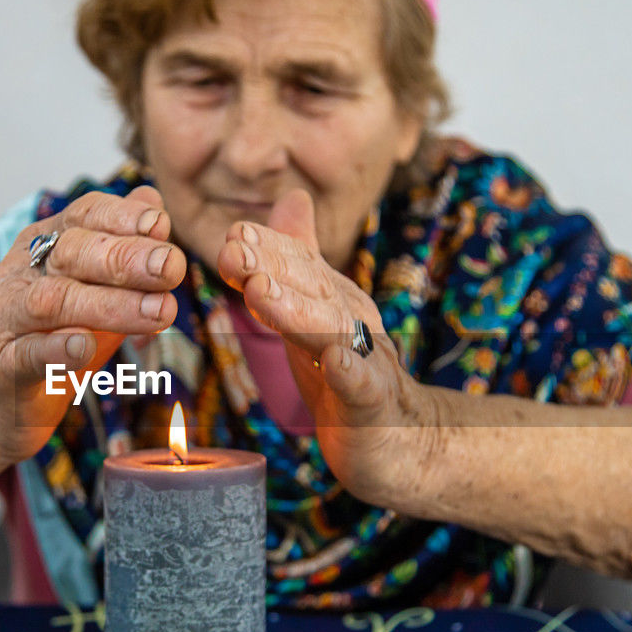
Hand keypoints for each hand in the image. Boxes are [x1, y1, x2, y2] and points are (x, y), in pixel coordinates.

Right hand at [0, 186, 186, 472]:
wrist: (3, 397)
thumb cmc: (58, 334)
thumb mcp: (96, 288)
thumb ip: (123, 247)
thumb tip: (152, 200)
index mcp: (46, 244)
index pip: (83, 215)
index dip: (121, 218)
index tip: (162, 226)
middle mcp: (22, 273)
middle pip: (72, 254)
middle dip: (126, 259)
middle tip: (172, 267)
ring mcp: (7, 318)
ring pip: (54, 302)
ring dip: (109, 305)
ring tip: (157, 312)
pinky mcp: (0, 366)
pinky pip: (27, 354)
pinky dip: (56, 349)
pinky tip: (84, 346)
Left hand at [215, 189, 438, 501]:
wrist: (397, 436)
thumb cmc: (347, 372)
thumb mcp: (316, 310)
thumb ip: (301, 258)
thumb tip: (292, 195)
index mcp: (332, 299)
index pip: (299, 266)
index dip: (267, 248)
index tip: (233, 233)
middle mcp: (350, 321)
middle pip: (311, 289)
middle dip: (271, 267)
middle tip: (234, 251)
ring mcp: (365, 362)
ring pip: (330, 332)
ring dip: (295, 310)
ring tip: (261, 293)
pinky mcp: (372, 405)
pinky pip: (362, 387)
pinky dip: (350, 374)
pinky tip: (336, 362)